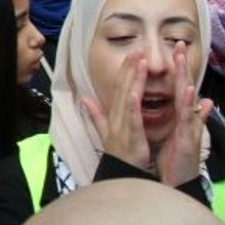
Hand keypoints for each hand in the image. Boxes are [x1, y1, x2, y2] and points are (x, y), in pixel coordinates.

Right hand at [81, 50, 151, 172]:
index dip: (125, 70)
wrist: (121, 176)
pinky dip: (132, 105)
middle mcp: (116, 117)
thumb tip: (85, 99)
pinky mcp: (130, 136)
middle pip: (122, 88)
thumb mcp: (105, 132)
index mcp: (114, 115)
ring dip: (132, 79)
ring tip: (139, 60)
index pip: (119, 88)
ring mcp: (122, 126)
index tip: (132, 53)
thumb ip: (96, 115)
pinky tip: (135, 92)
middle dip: (129, 67)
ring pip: (127, 98)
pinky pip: (131, 119)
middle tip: (138, 48)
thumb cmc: (119, 155)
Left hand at [154, 42, 213, 187]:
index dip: (178, 70)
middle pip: (186, 88)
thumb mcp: (183, 135)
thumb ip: (194, 117)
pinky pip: (188, 121)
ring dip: (186, 79)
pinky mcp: (188, 140)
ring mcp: (190, 129)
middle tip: (179, 43)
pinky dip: (189, 106)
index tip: (174, 49)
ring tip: (182, 60)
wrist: (180, 184)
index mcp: (182, 118)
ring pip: (188, 100)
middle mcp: (188, 120)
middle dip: (183, 66)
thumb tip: (207, 102)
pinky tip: (188, 92)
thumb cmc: (178, 161)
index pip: (179, 88)